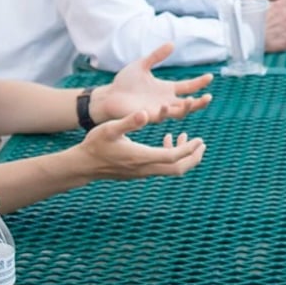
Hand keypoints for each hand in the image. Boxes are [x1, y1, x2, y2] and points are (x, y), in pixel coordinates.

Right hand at [78, 111, 205, 178]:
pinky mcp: (139, 171)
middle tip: (202, 144)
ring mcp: (142, 172)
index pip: (173, 157)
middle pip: (177, 169)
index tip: (200, 140)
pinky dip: (170, 155)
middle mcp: (144, 168)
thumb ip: (129, 121)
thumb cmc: (95, 144)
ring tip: (187, 137)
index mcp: (141, 157)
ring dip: (183, 156)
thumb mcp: (110, 128)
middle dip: (193, 157)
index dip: (188, 149)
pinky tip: (168, 139)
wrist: (83, 164)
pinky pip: (162, 167)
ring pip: (170, 169)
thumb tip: (145, 113)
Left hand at [93, 43, 212, 122]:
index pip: (188, 87)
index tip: (210, 77)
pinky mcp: (148, 116)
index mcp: (166, 89)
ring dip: (186, 109)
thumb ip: (157, 56)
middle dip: (200, 102)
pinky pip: (160, 117)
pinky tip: (167, 104)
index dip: (199, 83)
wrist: (109, 95)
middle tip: (208, 97)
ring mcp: (158, 110)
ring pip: (178, 113)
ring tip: (191, 101)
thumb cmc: (125, 82)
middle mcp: (166, 101)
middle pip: (189, 104)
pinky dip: (165, 112)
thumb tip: (172, 44)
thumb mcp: (142, 65)